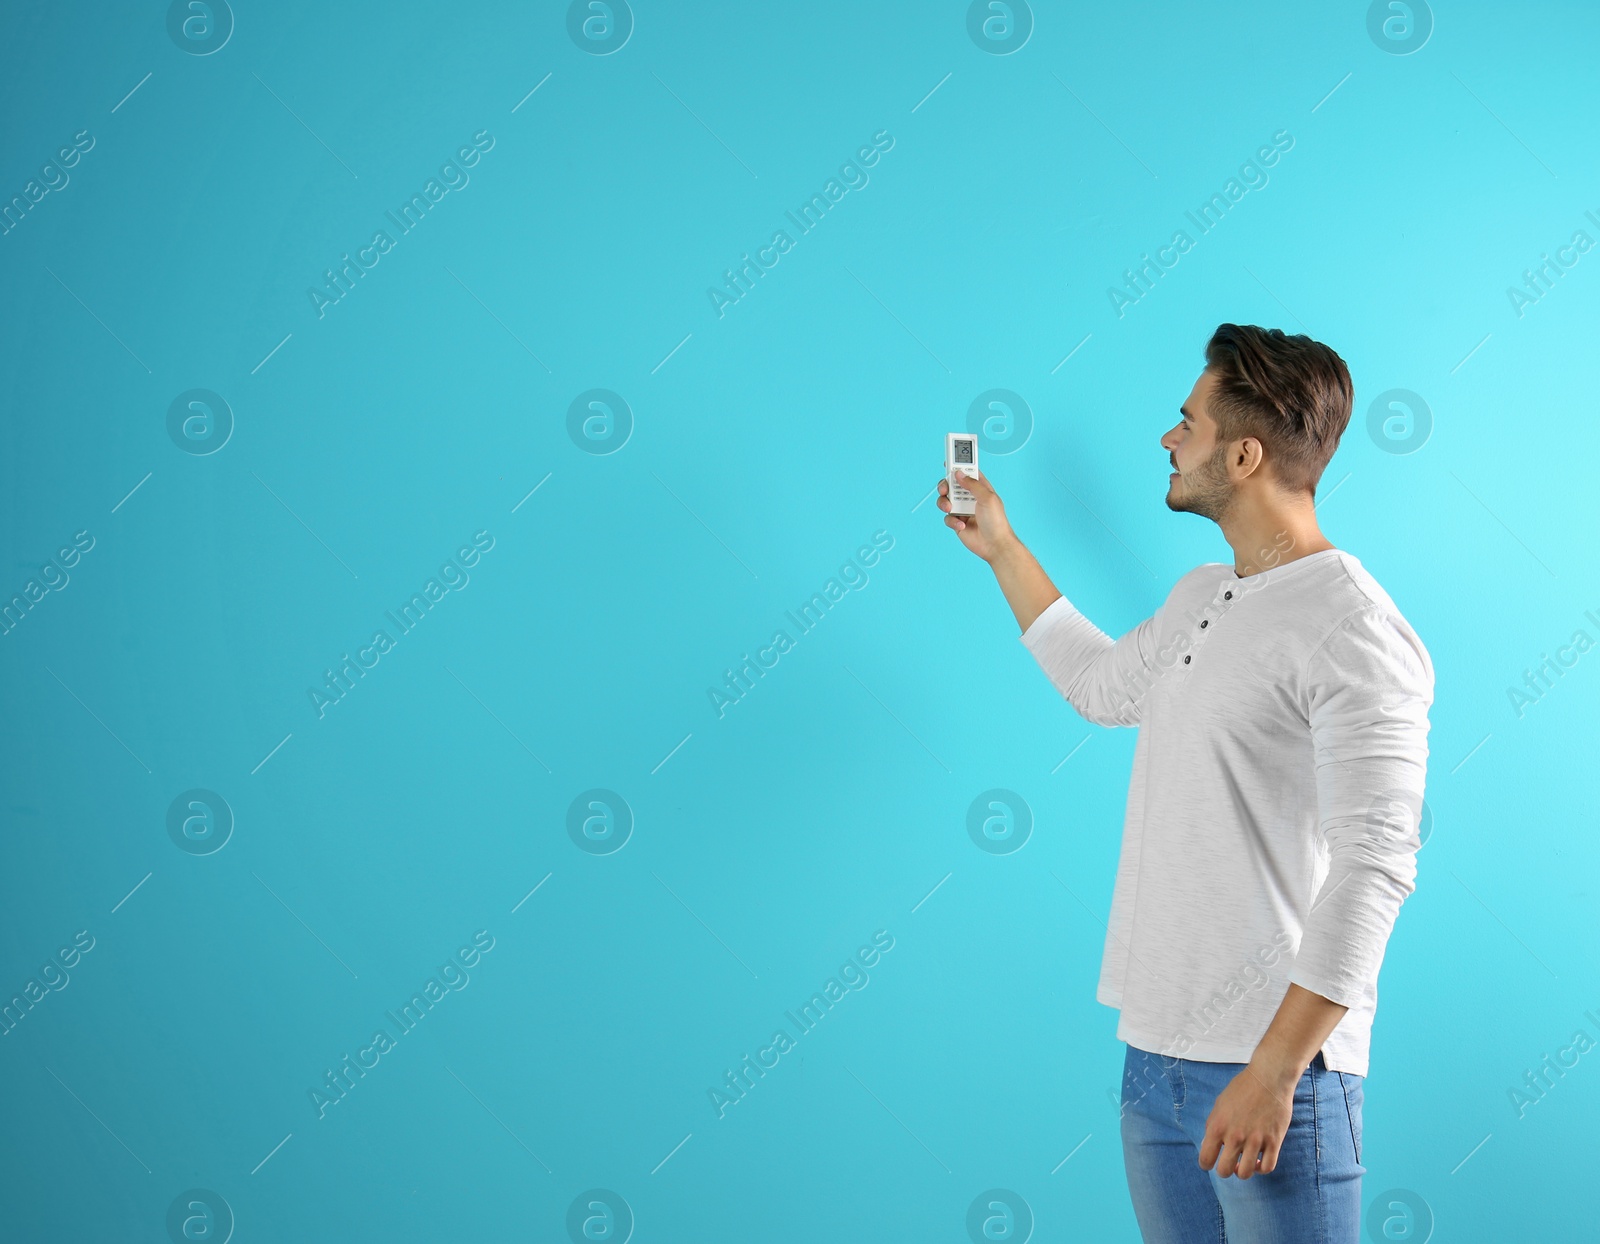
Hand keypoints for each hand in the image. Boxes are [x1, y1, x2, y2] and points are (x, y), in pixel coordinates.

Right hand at [936, 468, 1017, 563]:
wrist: (994, 545)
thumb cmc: (996, 521)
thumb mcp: (987, 498)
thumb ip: (972, 484)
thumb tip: (959, 473)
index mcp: (980, 488)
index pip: (968, 472)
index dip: (958, 465)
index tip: (949, 460)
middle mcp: (969, 497)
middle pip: (951, 485)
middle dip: (945, 485)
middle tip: (945, 488)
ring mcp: (962, 510)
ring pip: (945, 500)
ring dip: (944, 503)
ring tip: (950, 509)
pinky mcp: (957, 522)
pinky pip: (947, 518)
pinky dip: (952, 521)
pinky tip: (962, 526)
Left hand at [1198, 1062, 1296, 1179]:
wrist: (1268, 1078)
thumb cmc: (1242, 1088)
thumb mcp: (1219, 1105)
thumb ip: (1213, 1126)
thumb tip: (1210, 1146)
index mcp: (1217, 1127)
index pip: (1205, 1159)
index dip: (1206, 1164)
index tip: (1211, 1162)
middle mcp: (1235, 1137)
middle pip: (1224, 1171)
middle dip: (1224, 1170)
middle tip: (1229, 1163)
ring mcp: (1255, 1141)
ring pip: (1245, 1174)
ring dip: (1243, 1171)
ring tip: (1244, 1163)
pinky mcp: (1274, 1141)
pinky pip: (1267, 1167)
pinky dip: (1261, 1169)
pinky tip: (1258, 1160)